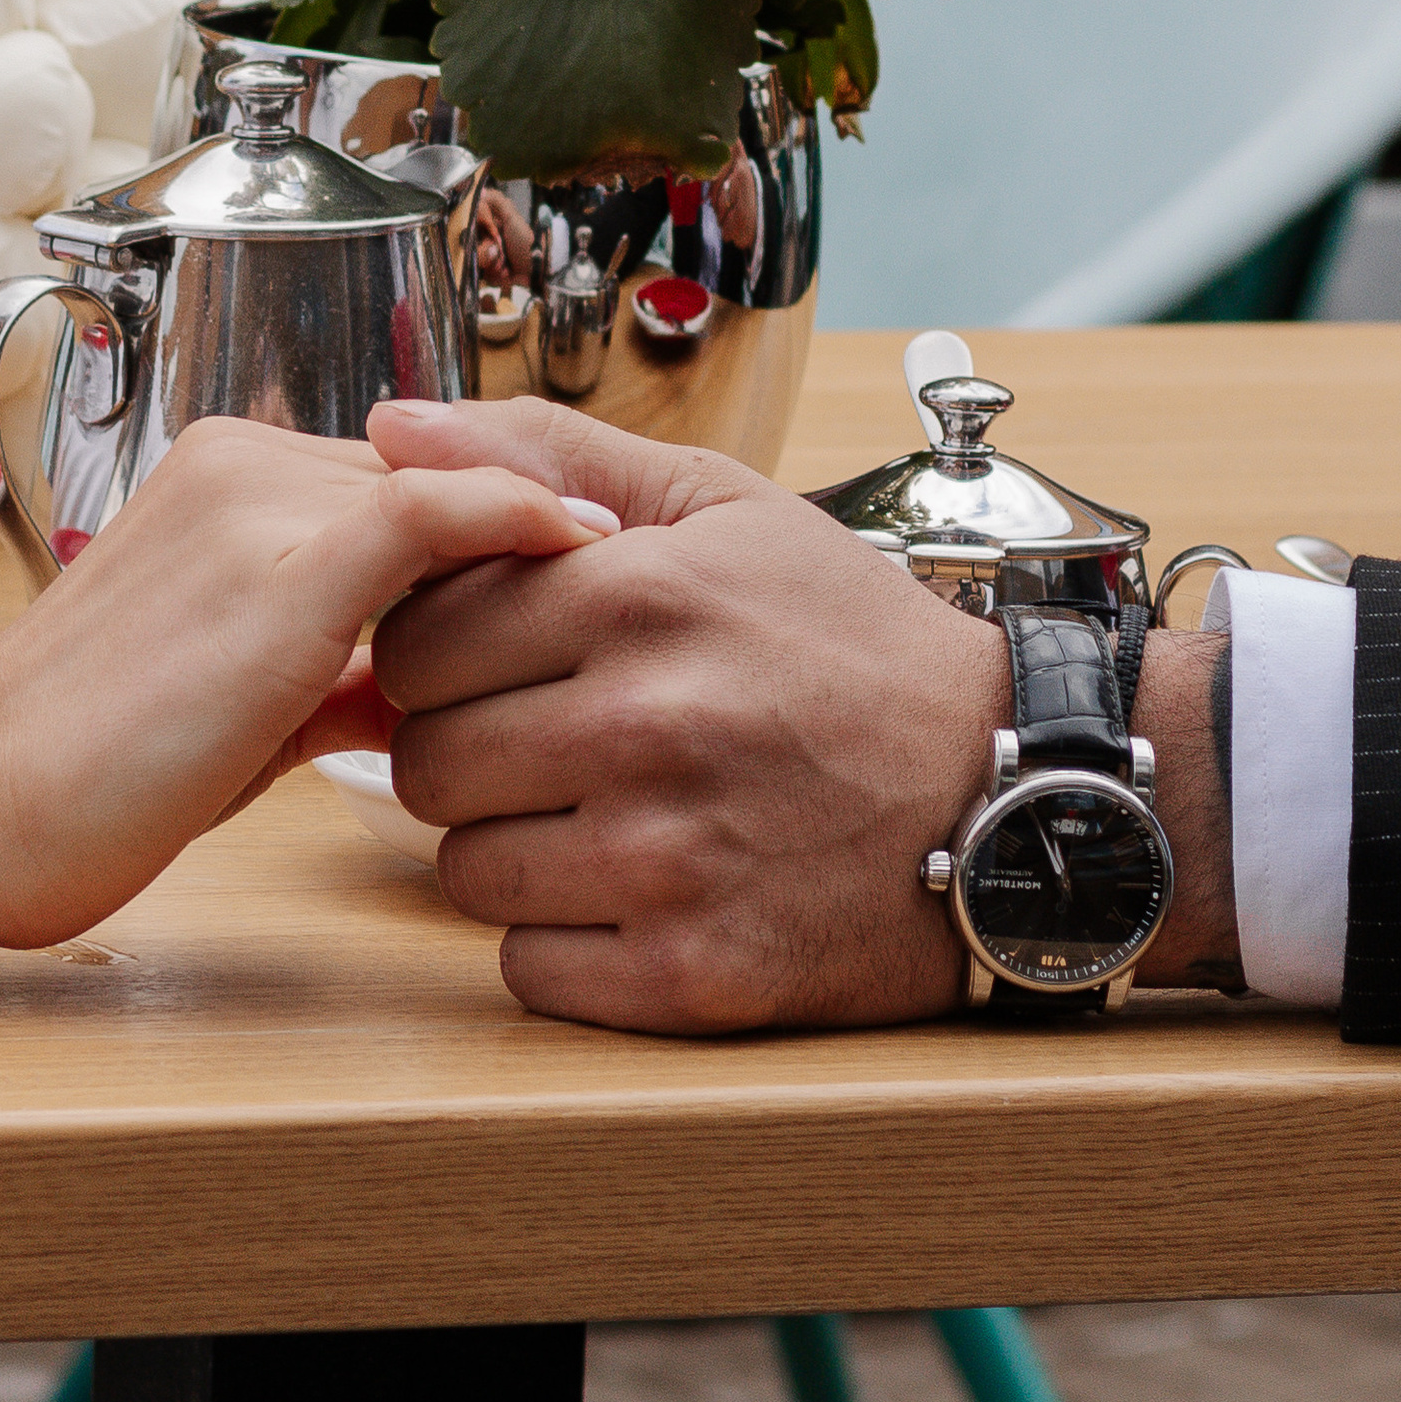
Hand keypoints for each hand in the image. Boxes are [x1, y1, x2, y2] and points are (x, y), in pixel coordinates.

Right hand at [0, 416, 613, 949]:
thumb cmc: (99, 773)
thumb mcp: (246, 699)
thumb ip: (341, 665)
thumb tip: (437, 684)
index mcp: (224, 479)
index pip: (407, 481)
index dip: (504, 528)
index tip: (597, 571)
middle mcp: (243, 463)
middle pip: (439, 480)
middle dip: (535, 534)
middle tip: (640, 583)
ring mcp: (259, 503)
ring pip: (448, 490)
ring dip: (543, 538)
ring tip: (639, 587)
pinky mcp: (282, 567)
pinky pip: (438, 512)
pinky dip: (524, 521)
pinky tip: (593, 548)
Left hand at [366, 397, 1235, 1034]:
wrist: (1012, 789)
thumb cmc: (850, 644)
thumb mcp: (721, 507)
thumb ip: (548, 455)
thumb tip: (389, 428)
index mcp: (634, 595)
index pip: (414, 642)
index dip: (451, 658)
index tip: (520, 665)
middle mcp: (643, 725)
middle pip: (426, 763)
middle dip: (478, 754)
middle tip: (568, 745)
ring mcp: (668, 859)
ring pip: (467, 872)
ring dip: (518, 852)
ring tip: (614, 816)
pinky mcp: (695, 973)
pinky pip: (529, 969)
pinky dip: (570, 943)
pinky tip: (647, 894)